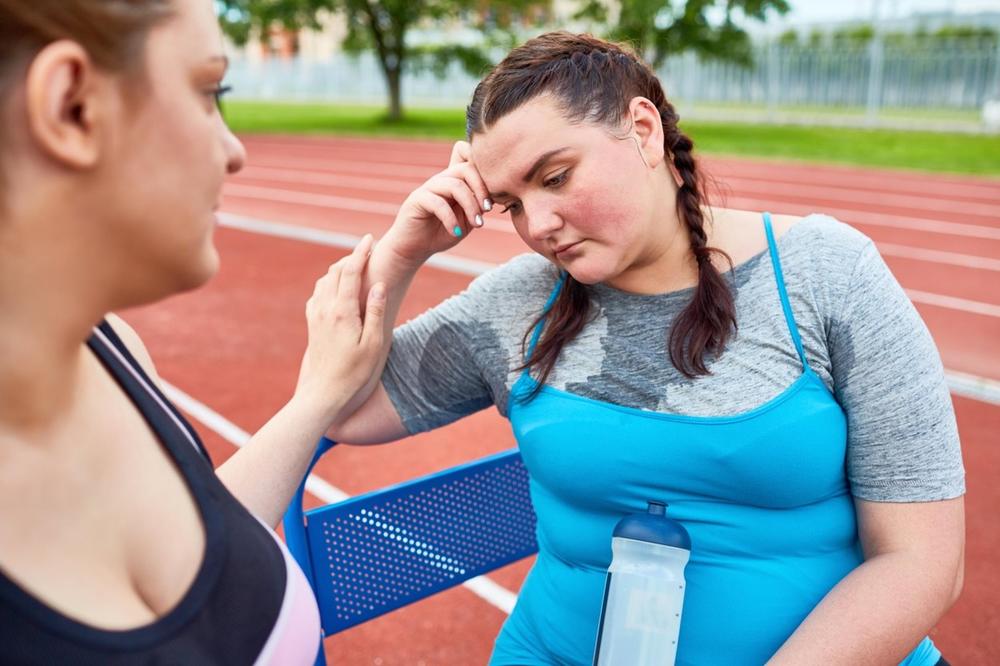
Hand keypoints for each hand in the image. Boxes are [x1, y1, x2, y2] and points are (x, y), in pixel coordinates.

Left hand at [295, 234, 386, 422]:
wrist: (324, 394)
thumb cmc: (355, 373)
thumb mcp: (374, 344)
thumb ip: (375, 311)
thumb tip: (378, 284)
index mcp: (342, 311)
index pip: (350, 272)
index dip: (361, 252)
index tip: (370, 238)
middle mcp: (325, 309)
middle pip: (336, 271)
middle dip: (352, 256)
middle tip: (368, 248)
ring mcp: (316, 315)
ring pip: (325, 280)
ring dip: (340, 268)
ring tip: (356, 265)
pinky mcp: (312, 324)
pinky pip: (318, 293)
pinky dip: (329, 282)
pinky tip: (338, 287)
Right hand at [381, 141, 491, 265]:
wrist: (415, 248)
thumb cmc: (441, 233)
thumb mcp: (466, 221)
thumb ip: (478, 207)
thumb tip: (494, 196)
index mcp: (454, 181)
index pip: (468, 159)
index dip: (484, 170)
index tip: (492, 200)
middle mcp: (441, 180)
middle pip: (465, 169)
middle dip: (481, 189)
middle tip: (487, 210)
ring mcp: (428, 188)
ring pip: (455, 186)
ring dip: (470, 206)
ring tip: (476, 224)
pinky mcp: (417, 200)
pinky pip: (438, 203)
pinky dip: (451, 219)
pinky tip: (456, 232)